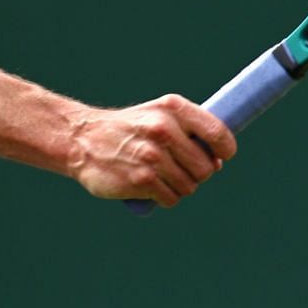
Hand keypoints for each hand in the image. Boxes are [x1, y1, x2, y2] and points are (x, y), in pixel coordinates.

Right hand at [68, 95, 238, 207]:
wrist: (82, 140)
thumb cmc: (127, 129)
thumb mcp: (157, 115)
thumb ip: (189, 131)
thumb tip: (217, 161)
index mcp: (172, 109)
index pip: (218, 134)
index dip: (225, 150)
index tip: (221, 157)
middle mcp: (164, 130)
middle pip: (206, 168)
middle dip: (197, 173)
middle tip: (178, 168)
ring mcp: (152, 156)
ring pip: (189, 186)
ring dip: (179, 187)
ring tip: (159, 175)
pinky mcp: (141, 180)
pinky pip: (171, 199)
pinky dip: (164, 197)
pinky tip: (149, 186)